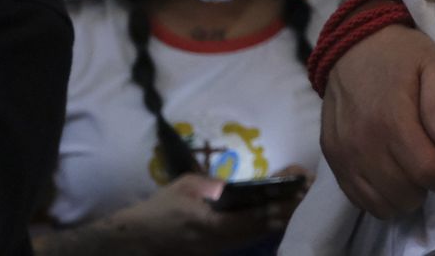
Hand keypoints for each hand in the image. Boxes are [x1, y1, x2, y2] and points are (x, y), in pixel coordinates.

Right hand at [98, 173, 278, 255]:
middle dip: (280, 215)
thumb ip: (211, 185)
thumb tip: (233, 185)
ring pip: (250, 239)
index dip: (272, 209)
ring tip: (293, 208)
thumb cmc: (157, 210)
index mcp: (208, 225)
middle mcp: (215, 243)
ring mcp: (213, 251)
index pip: (248, 219)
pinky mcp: (210, 254)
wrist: (133, 240)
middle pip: (255, 231)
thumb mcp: (184, 187)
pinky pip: (240, 242)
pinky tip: (271, 221)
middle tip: (301, 199)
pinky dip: (257, 231)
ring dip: (272, 224)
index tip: (292, 196)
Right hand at [320, 23, 434, 217]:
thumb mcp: (431, 63)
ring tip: (421, 176)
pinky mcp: (332, 158)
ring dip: (408, 197)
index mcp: (391, 120)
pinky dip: (382, 198)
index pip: (428, 171)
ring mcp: (344, 154)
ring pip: (382, 204)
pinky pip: (359, 198)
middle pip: (406, 194)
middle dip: (434, 190)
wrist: (350, 43)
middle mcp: (363, 143)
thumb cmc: (398, 52)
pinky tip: (397, 180)